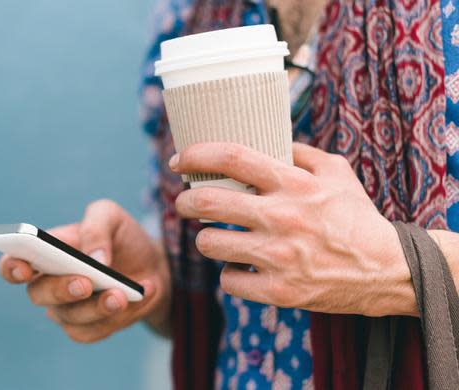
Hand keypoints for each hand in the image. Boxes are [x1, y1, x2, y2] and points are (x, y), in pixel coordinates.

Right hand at [0, 200, 170, 341]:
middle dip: (61, 289)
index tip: (25, 268)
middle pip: (38, 295)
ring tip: (122, 294)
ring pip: (70, 318)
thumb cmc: (121, 237)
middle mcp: (48, 284)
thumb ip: (96, 227)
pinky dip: (121, 315)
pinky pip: (95, 331)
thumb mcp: (111, 216)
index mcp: (44, 253)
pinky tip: (142, 295)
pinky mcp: (88, 329)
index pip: (13, 264)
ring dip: (98, 307)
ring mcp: (66, 310)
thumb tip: (94, 258)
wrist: (152, 265)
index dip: (12, 268)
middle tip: (86, 282)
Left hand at [170, 142, 416, 316]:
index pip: (231, 158)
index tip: (178, 160)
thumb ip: (299, 153)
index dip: (196, 155)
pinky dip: (230, 273)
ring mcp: (278, 257)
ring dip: (206, 238)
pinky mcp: (279, 290)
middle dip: (185, 201)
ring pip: (209, 243)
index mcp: (293, 184)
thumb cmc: (356, 217)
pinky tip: (241, 267)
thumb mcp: (336, 172)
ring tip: (217, 237)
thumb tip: (265, 142)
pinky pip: (228, 280)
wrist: (387, 270)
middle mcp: (281, 217)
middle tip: (185, 203)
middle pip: (207, 202)